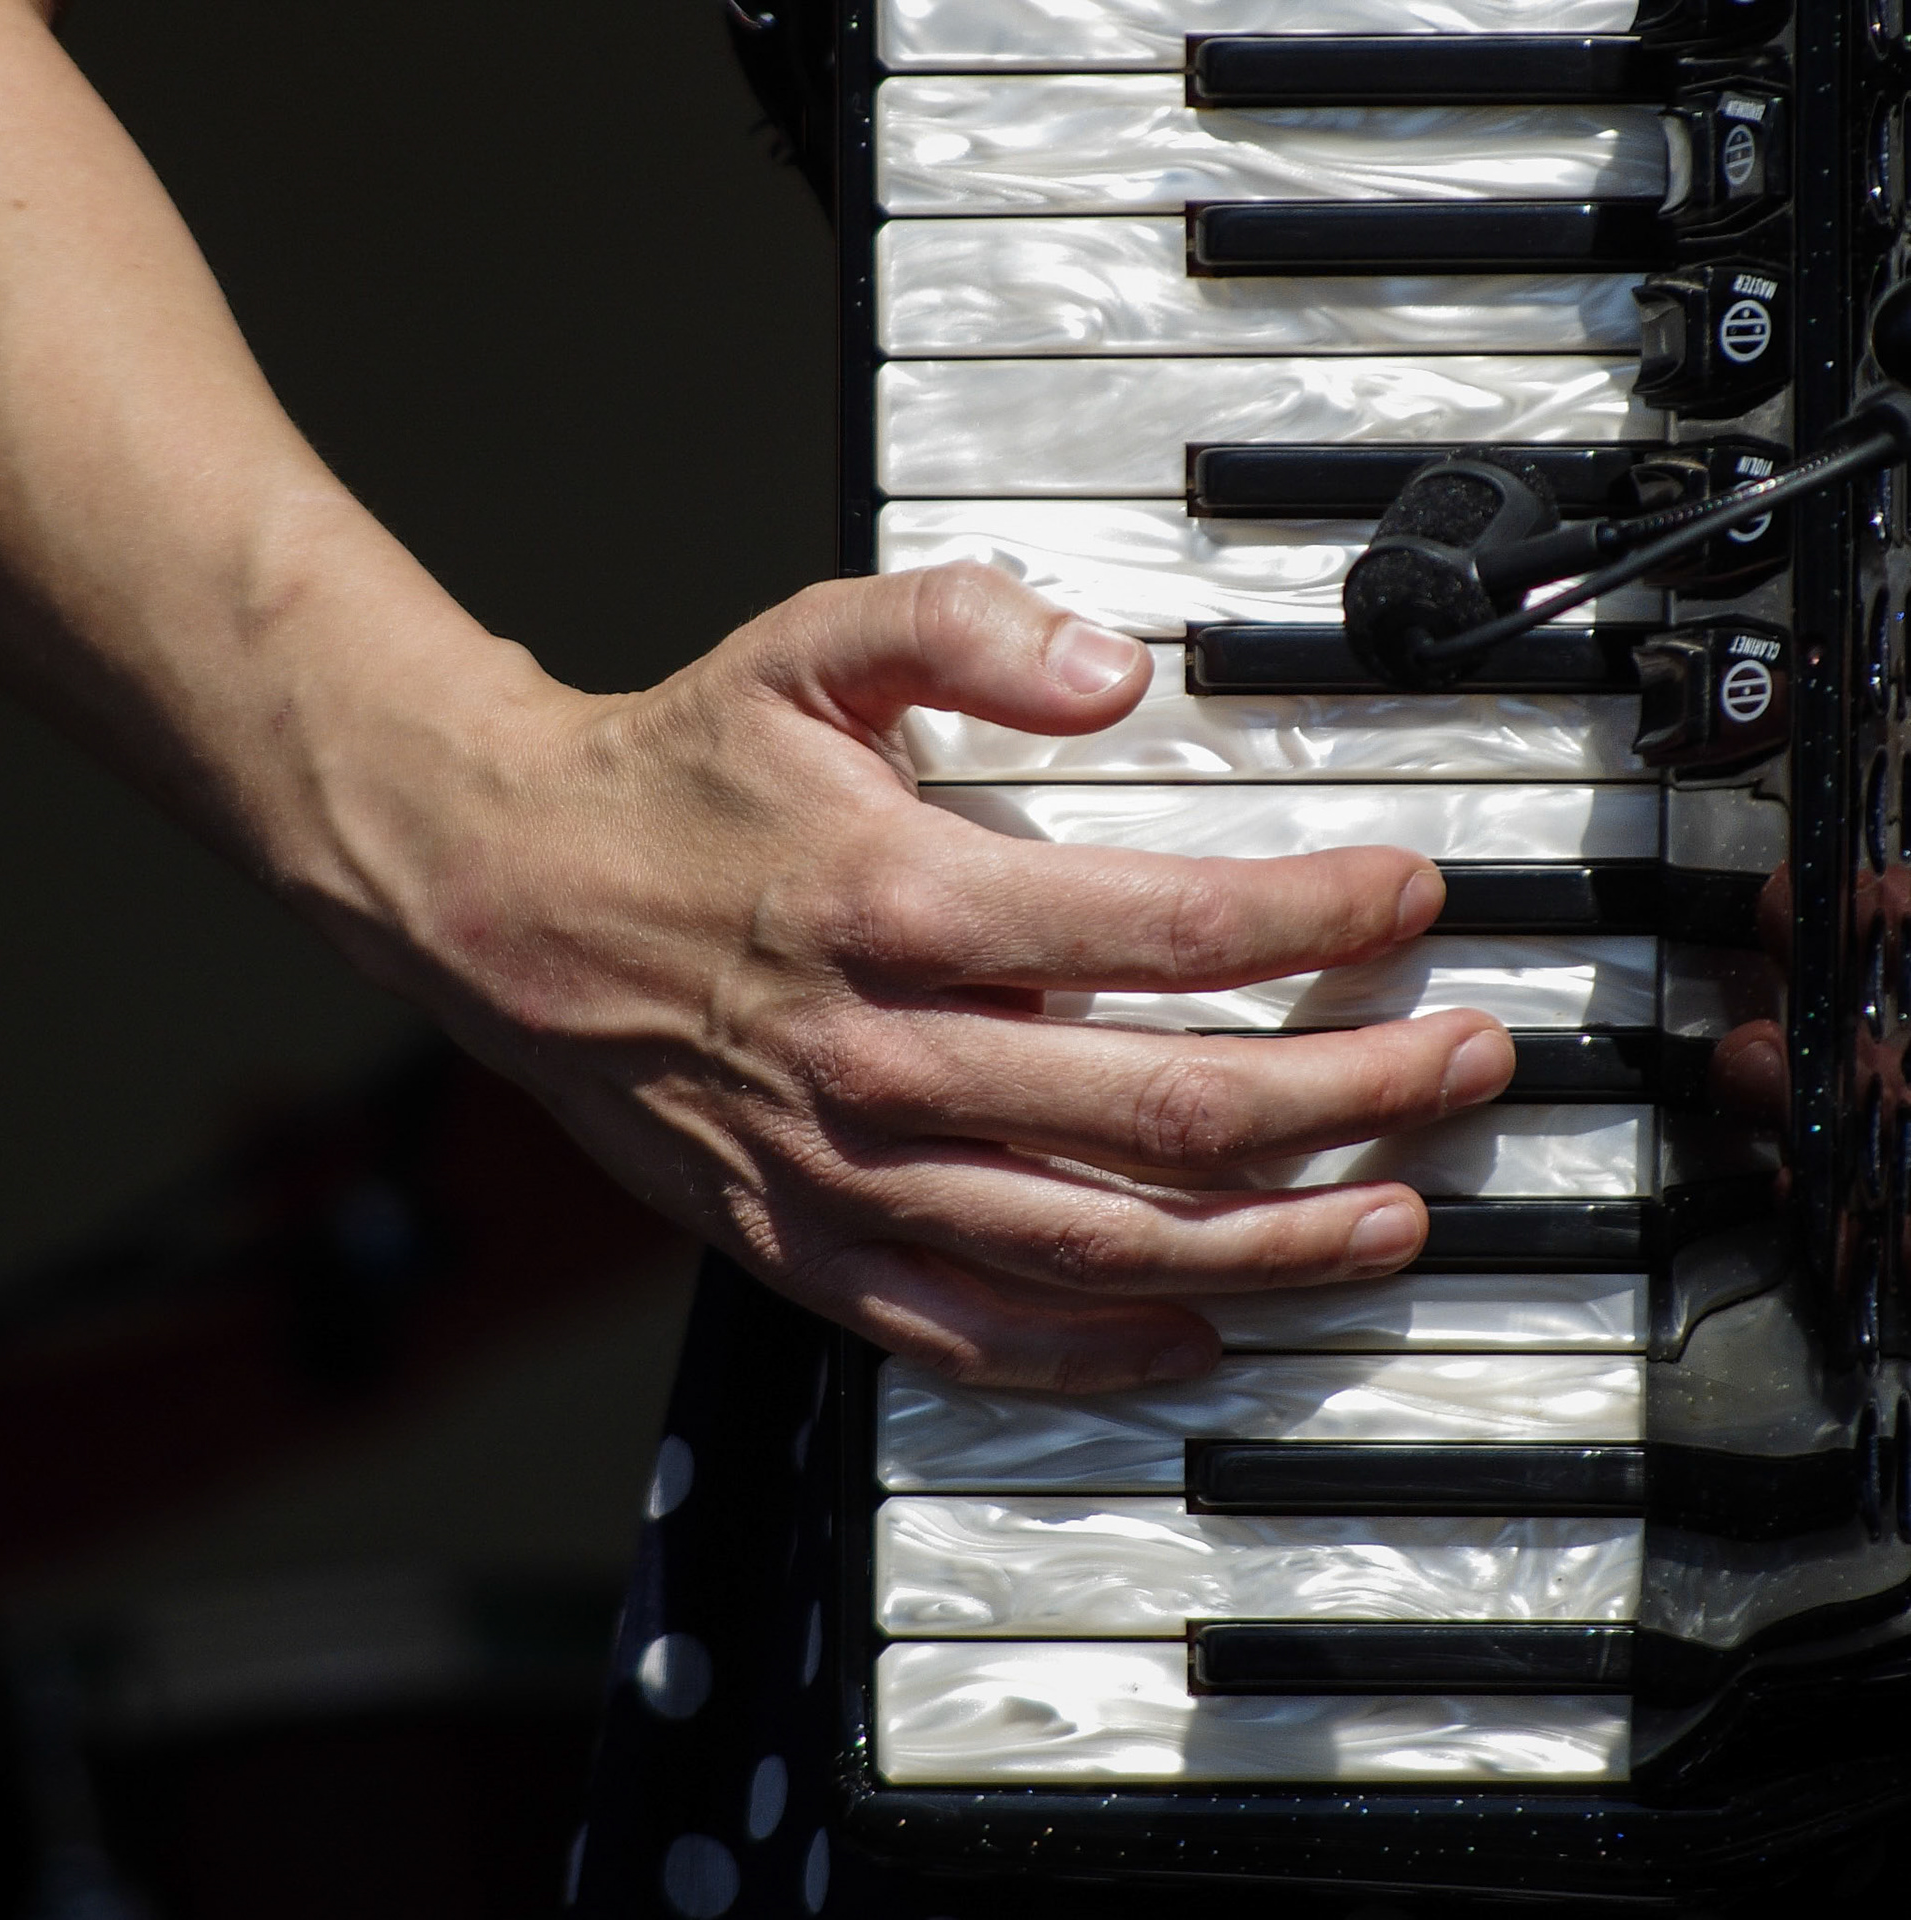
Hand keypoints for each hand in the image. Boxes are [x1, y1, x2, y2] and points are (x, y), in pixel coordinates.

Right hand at [332, 563, 1514, 1392]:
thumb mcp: (808, 643)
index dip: (1322, 917)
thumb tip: (1121, 672)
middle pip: (1171, 1112)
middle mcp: (885, 1054)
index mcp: (901, 898)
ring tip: (1393, 1218)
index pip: (1169, 930)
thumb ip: (966, 624)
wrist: (513, 898)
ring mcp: (845, 1171)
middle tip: (1464, 1068)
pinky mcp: (804, 1244)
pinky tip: (1198, 1335)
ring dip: (1271, 1242)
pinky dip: (1099, 1350)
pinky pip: (972, 1332)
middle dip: (1355, 1095)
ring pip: (1101, 1246)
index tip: (1414, 899)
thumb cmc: (679, 775)